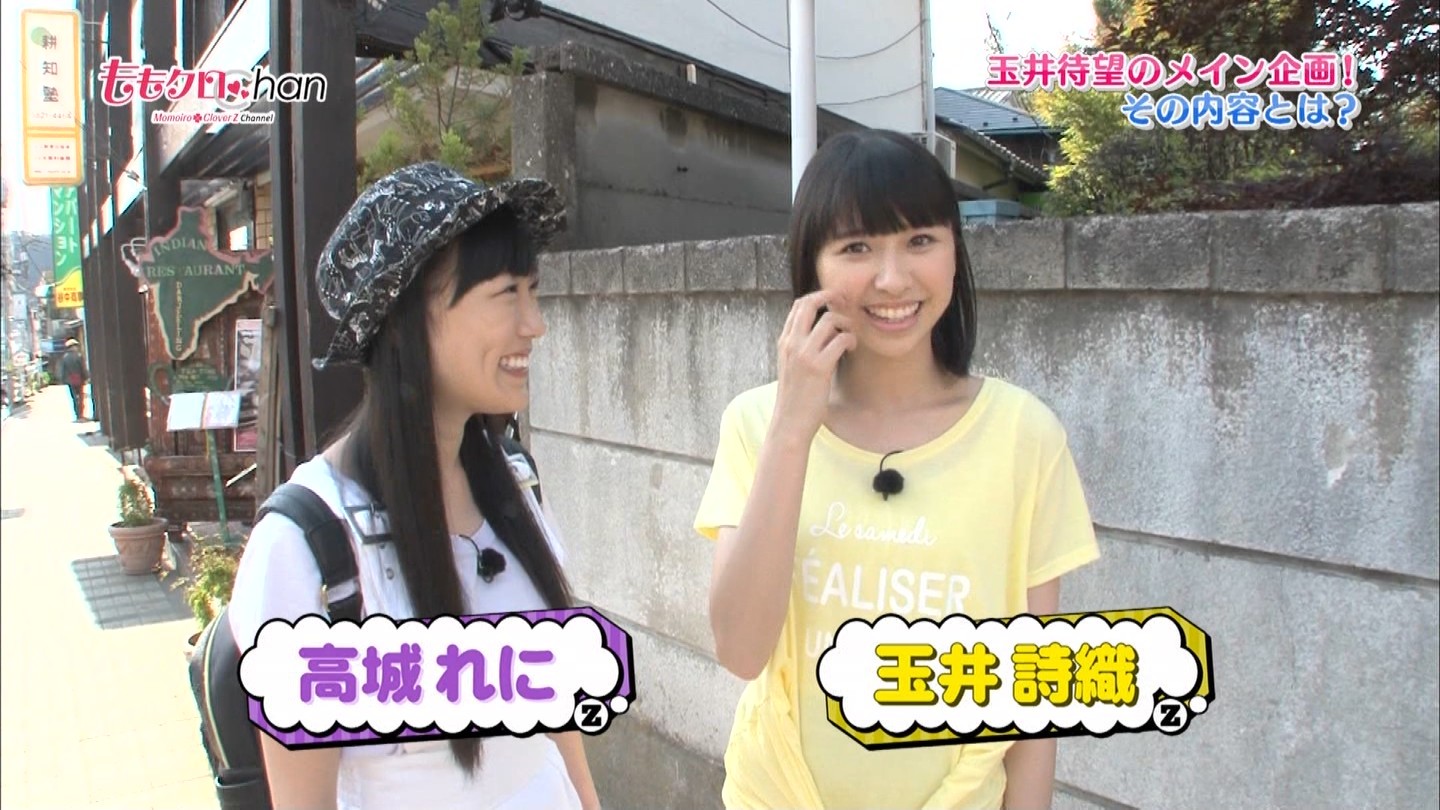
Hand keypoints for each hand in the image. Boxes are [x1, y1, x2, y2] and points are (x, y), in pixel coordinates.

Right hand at [771, 290, 855, 442]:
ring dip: (846, 324)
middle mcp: (791, 344)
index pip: (798, 305)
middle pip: (809, 303)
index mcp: (784, 342)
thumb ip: (802, 347)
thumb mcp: (792, 366)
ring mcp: (804, 354)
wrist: (790, 422)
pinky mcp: (819, 367)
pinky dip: (850, 340)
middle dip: (830, 297)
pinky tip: (851, 348)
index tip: (834, 301)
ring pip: (829, 320)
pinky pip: (840, 339)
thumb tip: (824, 332)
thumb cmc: (795, 397)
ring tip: (850, 337)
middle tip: (846, 303)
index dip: (818, 297)